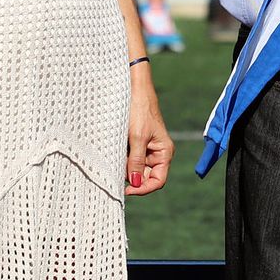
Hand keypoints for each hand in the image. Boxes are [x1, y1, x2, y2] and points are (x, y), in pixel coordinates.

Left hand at [125, 69, 172, 195]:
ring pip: (136, 170)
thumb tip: (134, 184)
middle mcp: (157, 154)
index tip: (127, 190)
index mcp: (164, 152)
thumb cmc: (139, 110)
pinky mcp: (136, 145)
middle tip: (117, 175)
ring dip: (125, 169)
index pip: (158, 181)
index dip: (143, 188)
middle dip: (132, 179)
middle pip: (146, 178)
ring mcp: (146, 149)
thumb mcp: (137, 137)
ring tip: (115, 160)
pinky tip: (115, 154)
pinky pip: (130, 159)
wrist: (133, 90)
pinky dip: (122, 161)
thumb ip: (136, 162)